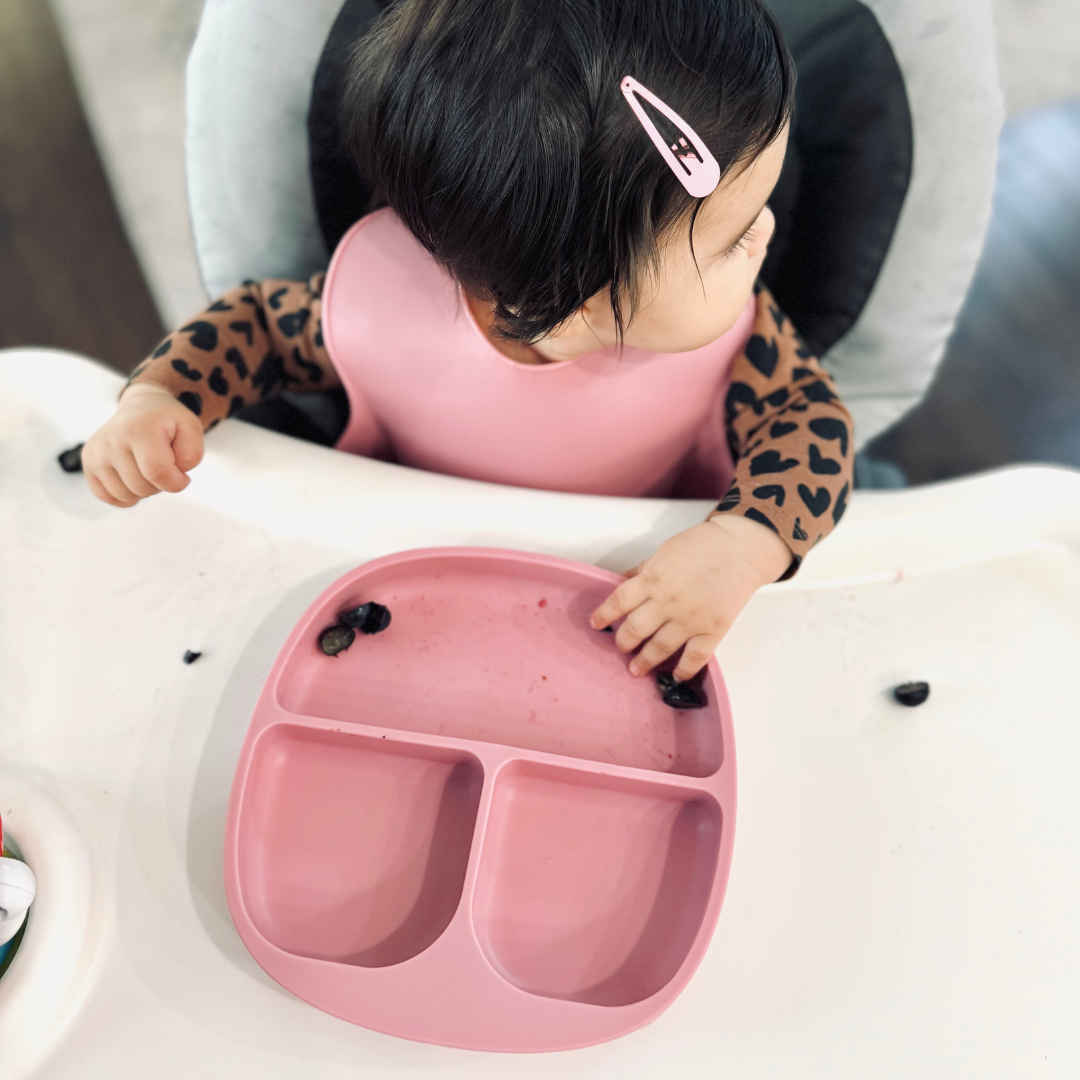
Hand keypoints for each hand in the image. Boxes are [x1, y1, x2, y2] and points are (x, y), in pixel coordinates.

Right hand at [82, 383, 204, 506]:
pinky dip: (126, 495)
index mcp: (139, 431)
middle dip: (161, 484)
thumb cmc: (166, 421)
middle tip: (163, 466)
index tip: (183, 475)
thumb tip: (176, 473)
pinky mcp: (88, 464)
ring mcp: (96, 453)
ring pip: (126, 495)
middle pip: (142, 487)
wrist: (140, 408)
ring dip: (144, 490)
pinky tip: (133, 478)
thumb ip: (192, 453)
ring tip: (147, 469)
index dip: (177, 482)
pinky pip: (108, 496)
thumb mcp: (191, 427)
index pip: (158, 473)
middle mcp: (111, 442)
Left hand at [590, 514, 793, 681]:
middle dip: (623, 642)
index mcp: (652, 579)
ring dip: (644, 660)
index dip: (604, 614)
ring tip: (635, 669)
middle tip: (620, 647)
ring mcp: (690, 618)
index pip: (619, 601)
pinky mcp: (712, 629)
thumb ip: (643, 570)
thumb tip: (622, 581)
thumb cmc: (703, 545)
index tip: (596, 623)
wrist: (741, 548)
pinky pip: (695, 657)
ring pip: (659, 647)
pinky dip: (684, 670)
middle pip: (635, 629)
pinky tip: (674, 676)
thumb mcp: (664, 552)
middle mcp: (667, 602)